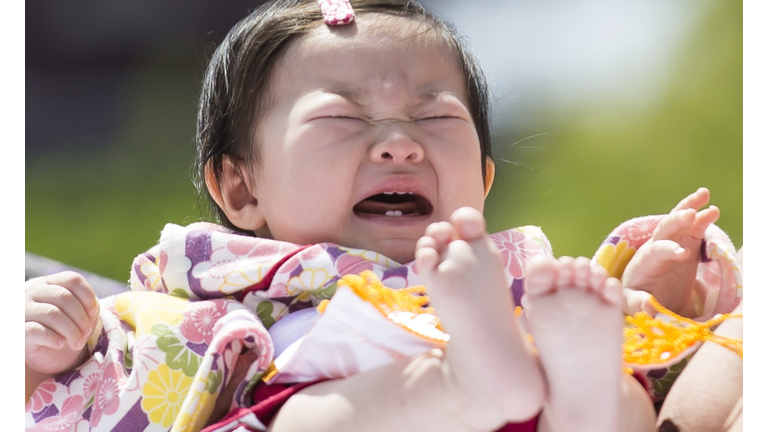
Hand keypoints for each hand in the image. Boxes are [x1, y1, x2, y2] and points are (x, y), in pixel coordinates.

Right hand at [25, 272, 100, 375]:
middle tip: (86, 333)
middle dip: (81, 318)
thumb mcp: (83, 315)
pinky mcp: (18, 329)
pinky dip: (53, 338)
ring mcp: (23, 310)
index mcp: (51, 283)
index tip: (94, 313)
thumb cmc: (69, 328)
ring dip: (71, 330)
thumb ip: (89, 307)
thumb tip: (93, 308)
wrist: (51, 353)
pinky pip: (36, 330)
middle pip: (64, 297)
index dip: (88, 296)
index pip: (73, 279)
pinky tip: (61, 344)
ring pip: (51, 313)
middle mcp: (34, 292)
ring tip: (77, 342)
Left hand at [622, 188, 718, 316]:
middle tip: (689, 214)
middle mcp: (656, 248)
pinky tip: (712, 209)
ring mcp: (672, 244)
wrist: (647, 294)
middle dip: (676, 221)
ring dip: (689, 208)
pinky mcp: (685, 245)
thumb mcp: (632, 304)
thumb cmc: (638, 298)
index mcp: (643, 262)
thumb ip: (639, 304)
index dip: (667, 250)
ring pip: (679, 223)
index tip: (682, 254)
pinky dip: (701, 218)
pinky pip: (693, 229)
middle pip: (664, 230)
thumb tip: (648, 307)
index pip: (655, 251)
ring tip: (703, 195)